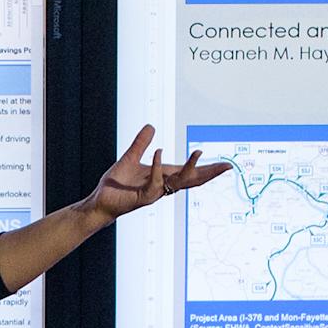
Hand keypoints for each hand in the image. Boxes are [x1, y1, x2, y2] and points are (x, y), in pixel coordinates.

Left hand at [86, 126, 227, 224]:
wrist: (100, 200)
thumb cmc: (116, 185)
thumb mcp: (130, 158)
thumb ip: (141, 143)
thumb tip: (151, 126)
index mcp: (164, 177)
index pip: (191, 174)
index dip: (208, 169)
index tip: (226, 164)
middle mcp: (163, 186)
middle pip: (192, 181)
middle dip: (210, 173)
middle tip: (227, 166)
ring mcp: (154, 193)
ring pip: (178, 183)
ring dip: (189, 168)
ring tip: (198, 152)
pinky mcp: (143, 197)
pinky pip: (154, 182)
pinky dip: (157, 167)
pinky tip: (159, 152)